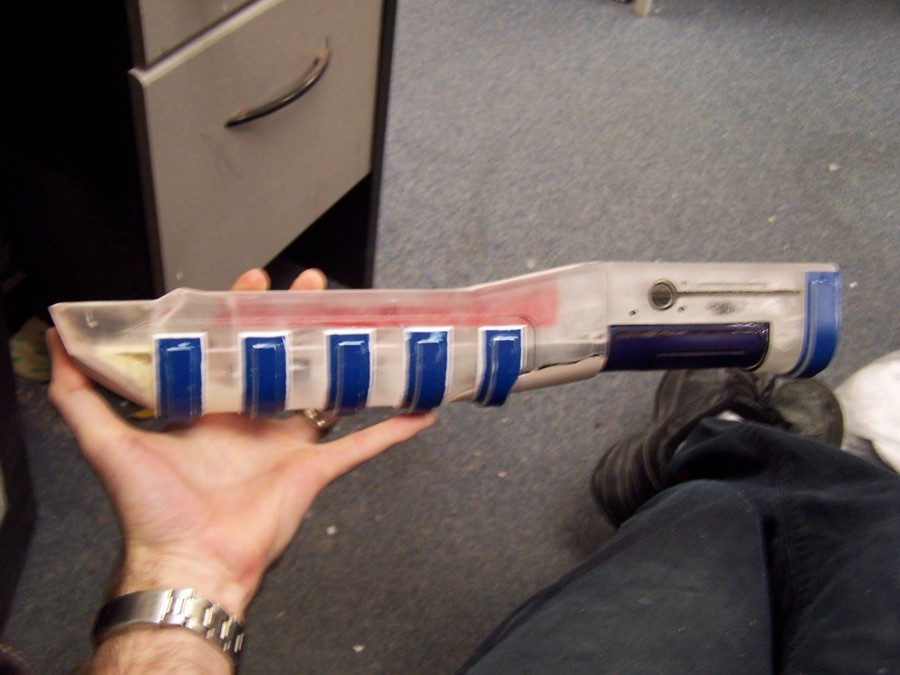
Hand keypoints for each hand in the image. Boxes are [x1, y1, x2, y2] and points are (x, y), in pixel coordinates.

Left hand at [47, 268, 434, 669]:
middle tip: (314, 285)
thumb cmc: (152, 510)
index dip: (242, 313)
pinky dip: (391, 431)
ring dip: (346, 360)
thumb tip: (58, 346)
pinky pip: (363, 446)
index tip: (252, 282)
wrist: (190, 560)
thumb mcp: (107, 441)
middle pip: (284, 359)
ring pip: (326, 393)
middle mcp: (253, 422)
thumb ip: (79, 394)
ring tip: (363, 323)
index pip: (232, 348)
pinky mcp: (316, 468)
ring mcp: (289, 444)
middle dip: (299, 320)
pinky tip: (417, 410)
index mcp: (212, 411)